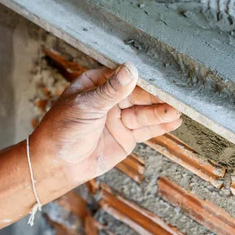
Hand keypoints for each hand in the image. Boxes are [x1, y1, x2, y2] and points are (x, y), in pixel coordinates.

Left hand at [31, 63, 181, 185]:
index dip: (142, 75)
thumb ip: (111, 90)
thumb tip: (131, 69)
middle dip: (156, 96)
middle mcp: (110, 99)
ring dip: (161, 111)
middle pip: (139, 94)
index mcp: (96, 83)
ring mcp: (119, 118)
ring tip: (178, 110)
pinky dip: (160, 126)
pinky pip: (145, 129)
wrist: (56, 166)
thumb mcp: (87, 106)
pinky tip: (174, 121)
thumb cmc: (61, 131)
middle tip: (175, 95)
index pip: (124, 75)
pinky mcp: (126, 136)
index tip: (161, 75)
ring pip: (144, 112)